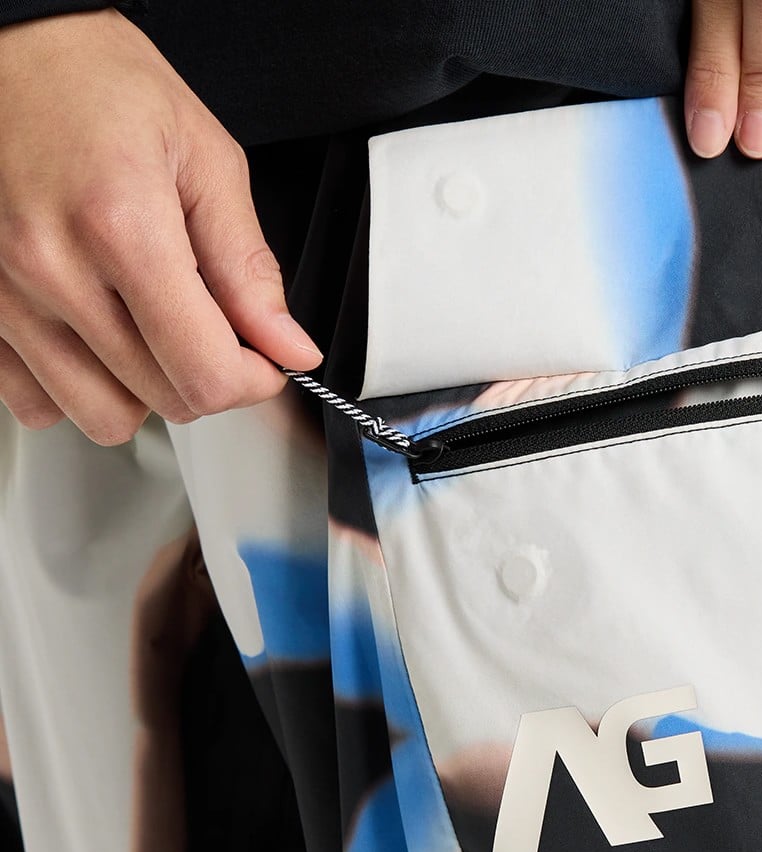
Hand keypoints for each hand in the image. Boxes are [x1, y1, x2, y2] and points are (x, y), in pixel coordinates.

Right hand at [0, 9, 321, 445]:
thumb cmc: (91, 80)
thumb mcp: (202, 155)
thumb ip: (248, 264)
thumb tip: (287, 345)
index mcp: (119, 226)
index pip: (206, 373)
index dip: (253, 381)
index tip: (263, 362)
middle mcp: (49, 269)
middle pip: (163, 401)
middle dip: (207, 378)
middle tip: (213, 332)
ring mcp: (2, 295)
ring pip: (100, 416)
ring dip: (142, 392)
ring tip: (149, 332)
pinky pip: (35, 403)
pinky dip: (75, 387)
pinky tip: (93, 337)